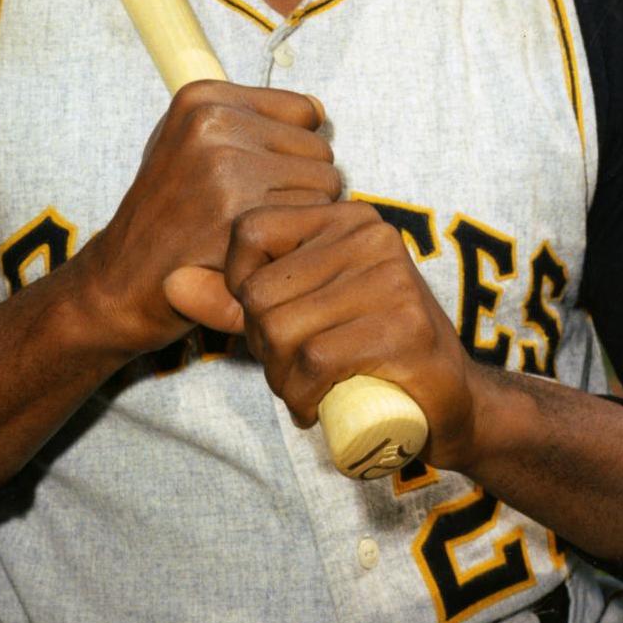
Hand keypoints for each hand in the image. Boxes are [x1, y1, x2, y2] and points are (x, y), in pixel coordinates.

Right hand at [74, 82, 338, 358]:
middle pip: (320, 149)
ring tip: (251, 232)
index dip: (291, 152)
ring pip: (325, 186)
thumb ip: (250, 121)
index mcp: (203, 97)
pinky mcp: (239, 216)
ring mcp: (225, 168)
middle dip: (299, 185)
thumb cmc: (167, 215)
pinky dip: (295, 244)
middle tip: (250, 213)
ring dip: (300, 216)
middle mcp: (213, 123)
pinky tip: (256, 252)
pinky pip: (313, 220)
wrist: (120, 283)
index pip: (305, 111)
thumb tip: (320, 112)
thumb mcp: (189, 144)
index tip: (253, 178)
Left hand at [212, 200, 483, 469]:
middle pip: (260, 291)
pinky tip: (318, 406)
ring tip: (306, 388)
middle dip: (261, 346)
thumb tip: (169, 283)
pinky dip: (303, 395)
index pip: (249, 230)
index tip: (267, 321)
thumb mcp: (296, 314)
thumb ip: (233, 298)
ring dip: (281, 377)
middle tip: (291, 369)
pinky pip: (316, 360)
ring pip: (282, 328)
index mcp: (344, 217)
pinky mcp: (405, 326)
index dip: (238, 285)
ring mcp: (392, 277)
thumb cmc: (366, 353)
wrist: (453, 402)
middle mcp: (370, 234)